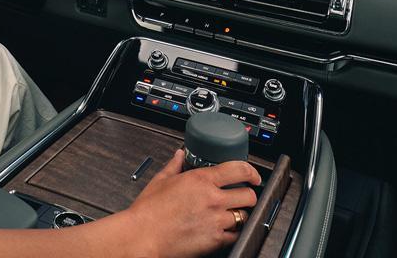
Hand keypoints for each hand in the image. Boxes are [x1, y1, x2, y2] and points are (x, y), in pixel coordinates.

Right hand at [122, 149, 260, 257]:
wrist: (143, 236)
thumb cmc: (148, 211)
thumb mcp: (160, 181)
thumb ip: (174, 166)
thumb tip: (180, 155)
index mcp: (200, 180)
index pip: (238, 169)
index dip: (252, 172)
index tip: (253, 176)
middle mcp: (212, 199)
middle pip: (248, 195)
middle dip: (248, 195)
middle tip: (242, 197)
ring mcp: (216, 220)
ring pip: (244, 216)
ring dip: (240, 215)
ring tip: (231, 214)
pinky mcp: (215, 240)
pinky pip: (235, 235)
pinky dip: (233, 233)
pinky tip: (224, 230)